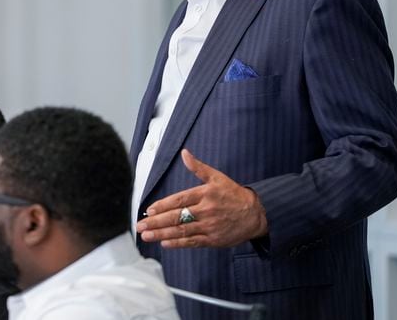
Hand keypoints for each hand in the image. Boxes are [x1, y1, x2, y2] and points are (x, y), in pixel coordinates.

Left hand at [136, 149, 267, 247]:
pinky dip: (178, 243)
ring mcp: (208, 227)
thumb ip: (198, 167)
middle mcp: (205, 211)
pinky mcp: (212, 240)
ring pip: (182, 231)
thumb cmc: (234, 195)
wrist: (256, 214)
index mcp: (204, 194)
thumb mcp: (217, 177)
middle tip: (140, 225)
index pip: (179, 200)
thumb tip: (184, 153)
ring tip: (147, 235)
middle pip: (176, 217)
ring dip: (162, 234)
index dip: (162, 206)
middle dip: (156, 222)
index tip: (148, 210)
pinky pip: (192, 242)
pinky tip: (164, 243)